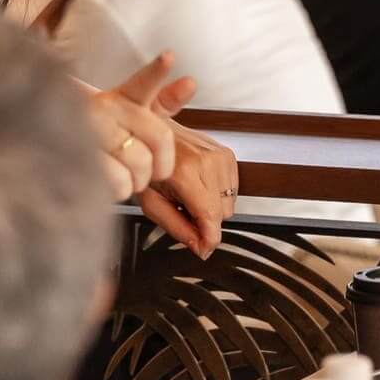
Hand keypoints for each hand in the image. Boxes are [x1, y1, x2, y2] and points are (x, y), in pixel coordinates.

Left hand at [83, 52, 231, 257]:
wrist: (149, 129)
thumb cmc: (145, 165)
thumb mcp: (150, 202)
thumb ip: (176, 227)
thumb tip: (199, 246)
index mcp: (185, 172)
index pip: (210, 216)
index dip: (209, 240)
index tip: (204, 249)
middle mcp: (207, 160)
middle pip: (222, 213)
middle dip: (206, 221)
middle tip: (183, 212)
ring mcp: (220, 154)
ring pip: (230, 202)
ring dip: (213, 207)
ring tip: (188, 196)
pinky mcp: (227, 153)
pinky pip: (234, 189)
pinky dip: (219, 194)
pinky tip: (199, 186)